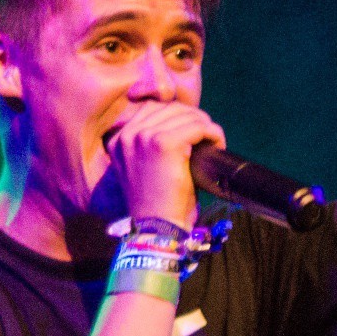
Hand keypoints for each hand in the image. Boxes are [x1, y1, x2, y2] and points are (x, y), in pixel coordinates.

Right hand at [106, 102, 226, 226]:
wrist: (157, 228)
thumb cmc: (158, 204)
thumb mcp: (146, 169)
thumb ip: (152, 145)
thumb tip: (184, 123)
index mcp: (118, 140)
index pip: (153, 109)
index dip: (179, 117)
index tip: (194, 132)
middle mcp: (127, 135)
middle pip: (170, 108)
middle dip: (194, 119)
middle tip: (208, 137)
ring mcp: (144, 137)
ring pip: (186, 115)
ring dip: (206, 126)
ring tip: (214, 143)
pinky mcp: (163, 143)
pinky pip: (197, 127)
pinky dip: (212, 133)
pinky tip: (218, 145)